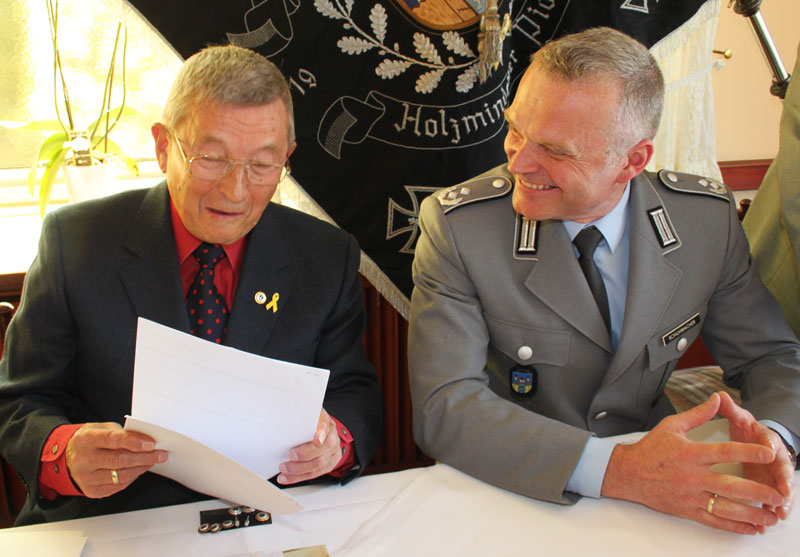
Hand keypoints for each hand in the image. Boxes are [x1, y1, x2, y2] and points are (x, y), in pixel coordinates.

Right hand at [65, 422, 167, 497]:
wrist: (66, 458)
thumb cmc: (88, 441)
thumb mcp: (100, 428)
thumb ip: (120, 433)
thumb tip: (144, 440)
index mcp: (86, 440)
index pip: (113, 440)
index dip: (134, 442)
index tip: (151, 443)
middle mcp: (84, 460)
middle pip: (120, 460)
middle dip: (145, 457)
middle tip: (161, 454)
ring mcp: (86, 477)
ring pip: (121, 475)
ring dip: (141, 468)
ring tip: (152, 461)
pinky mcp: (92, 490)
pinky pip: (118, 486)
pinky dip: (132, 477)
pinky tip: (139, 470)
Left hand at [277, 408, 341, 484]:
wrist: (321, 432)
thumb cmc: (309, 424)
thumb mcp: (304, 416)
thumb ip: (296, 417)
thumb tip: (280, 415)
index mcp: (325, 421)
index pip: (325, 423)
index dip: (321, 432)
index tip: (316, 439)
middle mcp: (331, 436)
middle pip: (323, 447)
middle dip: (305, 454)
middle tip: (290, 455)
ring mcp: (332, 451)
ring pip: (319, 463)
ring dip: (298, 469)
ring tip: (283, 468)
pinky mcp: (329, 464)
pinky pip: (314, 474)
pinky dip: (298, 477)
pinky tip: (286, 477)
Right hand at [601, 392, 784, 533]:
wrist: (628, 473)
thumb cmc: (650, 448)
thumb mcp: (672, 426)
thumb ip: (698, 415)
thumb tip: (717, 399)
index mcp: (690, 453)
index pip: (724, 452)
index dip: (748, 452)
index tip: (768, 453)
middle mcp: (691, 476)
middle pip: (730, 486)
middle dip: (757, 492)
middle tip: (779, 495)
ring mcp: (689, 495)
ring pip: (724, 507)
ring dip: (750, 513)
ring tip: (770, 516)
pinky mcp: (686, 509)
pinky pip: (713, 520)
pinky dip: (733, 526)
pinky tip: (750, 527)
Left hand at [717, 391, 794, 522]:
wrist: (756, 440)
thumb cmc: (747, 429)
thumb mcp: (740, 418)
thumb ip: (731, 409)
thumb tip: (719, 395)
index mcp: (767, 439)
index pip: (771, 442)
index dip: (771, 447)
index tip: (770, 452)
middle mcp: (775, 458)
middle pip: (782, 470)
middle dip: (784, 482)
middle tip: (783, 493)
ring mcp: (773, 474)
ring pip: (780, 489)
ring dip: (781, 502)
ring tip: (778, 514)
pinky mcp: (768, 486)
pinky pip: (771, 501)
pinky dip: (768, 511)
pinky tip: (763, 524)